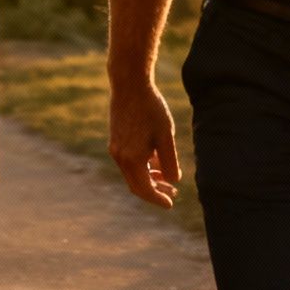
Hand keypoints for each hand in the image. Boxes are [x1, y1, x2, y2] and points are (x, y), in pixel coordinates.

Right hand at [107, 77, 181, 207]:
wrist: (129, 84)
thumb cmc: (151, 108)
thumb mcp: (166, 136)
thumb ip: (170, 161)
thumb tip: (174, 181)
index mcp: (132, 159)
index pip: (144, 189)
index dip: (158, 199)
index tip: (171, 204)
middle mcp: (120, 157)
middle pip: (136, 185)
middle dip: (154, 190)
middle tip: (173, 193)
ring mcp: (115, 149)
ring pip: (132, 173)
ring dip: (149, 178)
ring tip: (167, 177)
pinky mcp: (115, 140)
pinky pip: (128, 162)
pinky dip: (142, 166)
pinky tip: (156, 161)